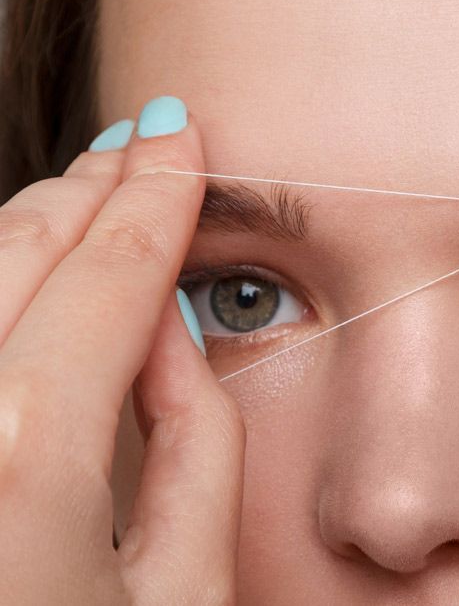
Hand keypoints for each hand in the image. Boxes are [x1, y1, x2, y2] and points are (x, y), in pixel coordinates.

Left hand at [0, 97, 244, 602]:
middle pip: (15, 249)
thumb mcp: (187, 589)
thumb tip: (175, 330)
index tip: (183, 138)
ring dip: (29, 220)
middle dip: (90, 186)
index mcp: (23, 456)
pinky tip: (16, 276)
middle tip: (143, 147)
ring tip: (88, 193)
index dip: (160, 194)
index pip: (110, 272)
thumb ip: (199, 438)